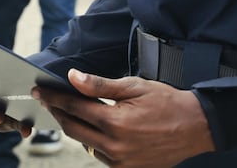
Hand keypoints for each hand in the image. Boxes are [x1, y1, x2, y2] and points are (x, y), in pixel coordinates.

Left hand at [34, 70, 213, 167]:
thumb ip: (99, 84)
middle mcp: (115, 146)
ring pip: (85, 144)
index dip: (55, 98)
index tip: (40, 91)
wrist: (196, 127)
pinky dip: (92, 141)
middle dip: (57, 113)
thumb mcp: (133, 86)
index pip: (74, 108)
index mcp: (115, 122)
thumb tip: (72, 76)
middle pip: (73, 129)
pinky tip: (93, 128)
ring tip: (69, 111)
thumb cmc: (166, 102)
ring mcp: (121, 161)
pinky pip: (100, 155)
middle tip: (47, 100)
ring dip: (74, 128)